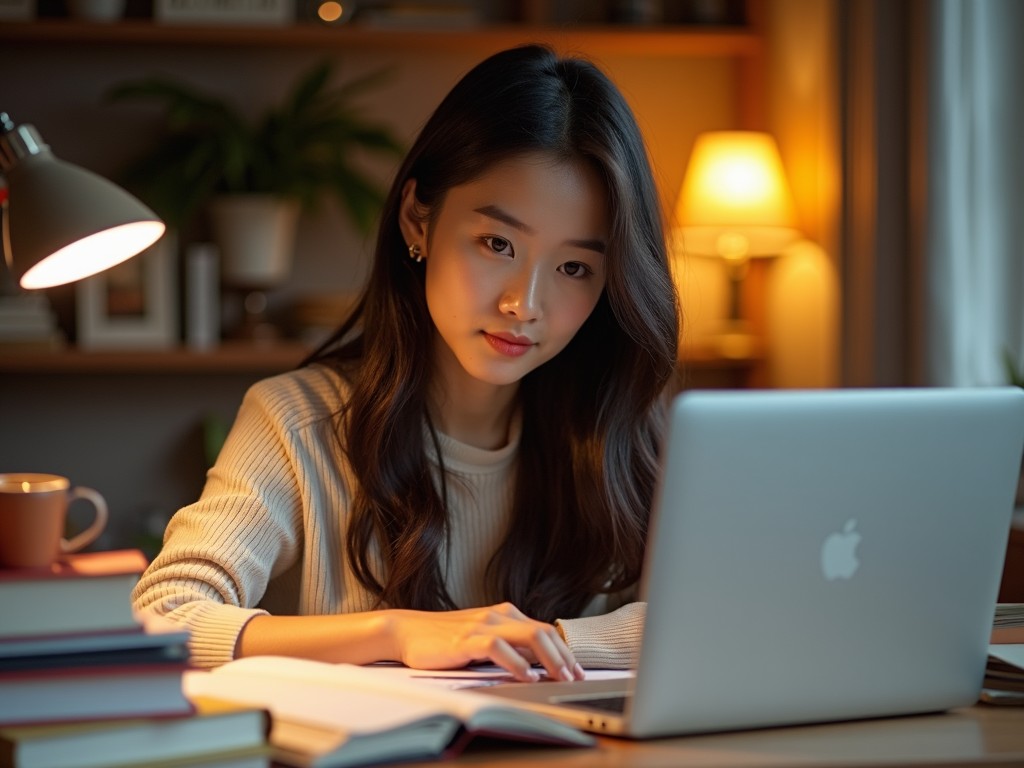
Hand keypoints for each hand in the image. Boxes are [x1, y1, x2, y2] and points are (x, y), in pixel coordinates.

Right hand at [385, 602, 586, 682]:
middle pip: (544, 632)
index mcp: (505, 614)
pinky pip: (500, 648)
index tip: (578, 670)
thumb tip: (540, 663)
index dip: (566, 651)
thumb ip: (509, 645)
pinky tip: (527, 676)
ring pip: (530, 637)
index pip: (545, 630)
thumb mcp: (483, 638)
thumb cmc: (445, 639)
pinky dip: (518, 663)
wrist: (407, 631)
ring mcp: (484, 625)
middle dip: (565, 657)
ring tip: (561, 678)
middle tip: (576, 678)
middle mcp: (499, 615)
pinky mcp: (468, 639)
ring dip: (551, 659)